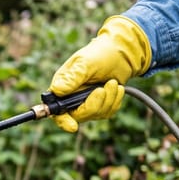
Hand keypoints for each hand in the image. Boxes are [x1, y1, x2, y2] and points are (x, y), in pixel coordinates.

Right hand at [50, 15, 151, 132]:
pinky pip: (107, 112)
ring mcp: (86, 102)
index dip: (63, 121)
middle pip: (79, 115)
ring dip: (108, 100)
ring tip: (113, 83)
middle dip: (94, 104)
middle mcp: (72, 97)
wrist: (121, 53)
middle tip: (103, 89)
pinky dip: (115, 101)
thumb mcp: (86, 63)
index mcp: (63, 87)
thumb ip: (72, 78)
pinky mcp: (100, 105)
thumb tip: (56, 90)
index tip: (72, 126)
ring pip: (95, 114)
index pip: (56, 110)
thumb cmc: (101, 53)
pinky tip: (116, 88)